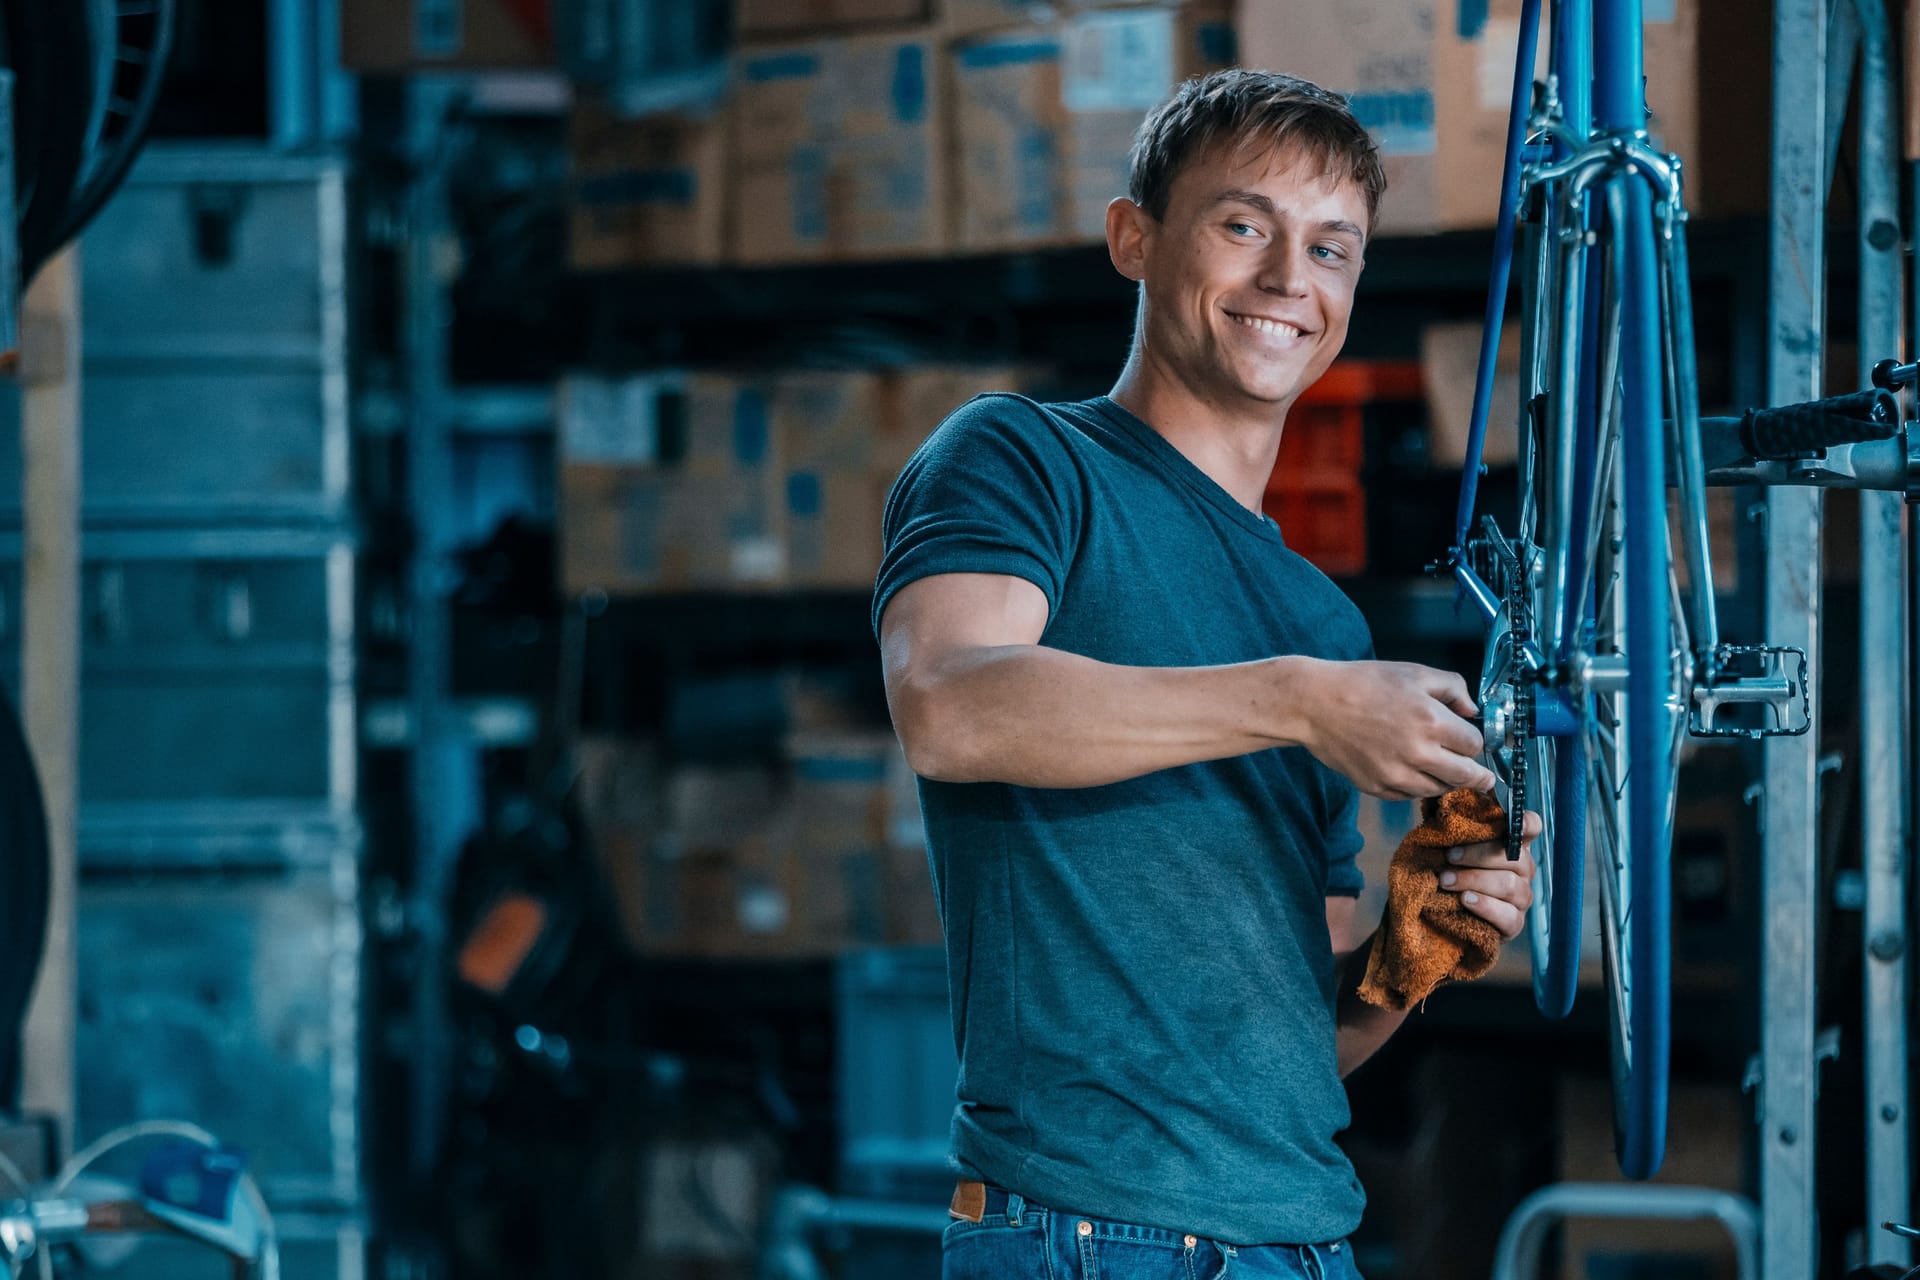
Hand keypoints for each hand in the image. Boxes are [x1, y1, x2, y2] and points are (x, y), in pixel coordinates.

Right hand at [1290, 658, 1496, 799]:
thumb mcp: (1414, 673)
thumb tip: (1472, 711)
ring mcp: (1396, 775)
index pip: (1475, 746)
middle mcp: (1418, 754)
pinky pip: (1409, 796)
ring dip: (1445, 781)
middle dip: (1477, 775)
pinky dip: (1416, 786)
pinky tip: (1412, 772)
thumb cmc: (1364, 684)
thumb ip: (1453, 687)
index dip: (1476, 742)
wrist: (1315, 704)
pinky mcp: (1377, 788)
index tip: (1471, 741)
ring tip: (1441, 769)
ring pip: (1438, 790)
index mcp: (1432, 722)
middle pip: (1465, 777)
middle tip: (1483, 778)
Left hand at [1438, 809, 1540, 940]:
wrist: (1439, 915)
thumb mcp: (1450, 844)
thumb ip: (1455, 824)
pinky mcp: (1514, 924)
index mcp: (1513, 846)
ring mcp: (1522, 898)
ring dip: (1474, 880)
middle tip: (1448, 857)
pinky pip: (1508, 916)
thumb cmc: (1449, 870)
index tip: (1510, 819)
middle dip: (1479, 855)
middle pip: (1515, 858)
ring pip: (1510, 885)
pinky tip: (1465, 900)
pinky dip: (1485, 906)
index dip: (1525, 821)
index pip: (1532, 827)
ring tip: (1445, 880)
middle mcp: (1524, 870)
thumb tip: (1448, 793)